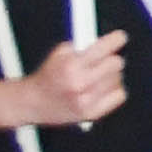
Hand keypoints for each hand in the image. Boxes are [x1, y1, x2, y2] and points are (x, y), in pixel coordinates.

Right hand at [2, 30, 131, 132]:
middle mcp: (80, 83)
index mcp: (71, 66)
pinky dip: (114, 91)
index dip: (116, 40)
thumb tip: (106, 40)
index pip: (107, 47)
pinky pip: (119, 96)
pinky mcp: (91, 113)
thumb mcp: (59, 53)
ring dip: (110, 75)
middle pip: (116, 63)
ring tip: (96, 77)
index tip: (119, 38)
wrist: (31, 103)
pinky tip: (102, 89)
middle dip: (109, 59)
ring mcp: (86, 100)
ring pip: (118, 79)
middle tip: (101, 61)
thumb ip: (83, 44)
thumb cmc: (46, 78)